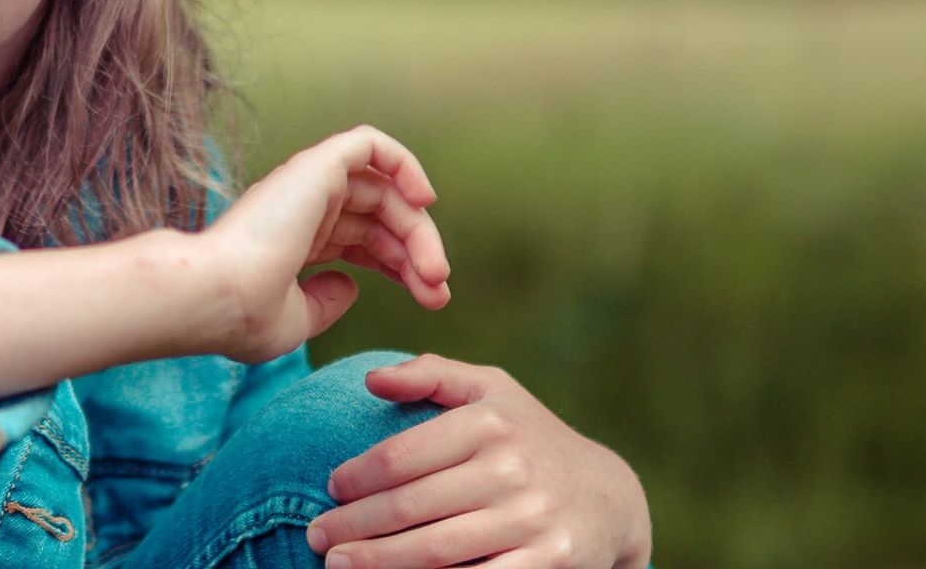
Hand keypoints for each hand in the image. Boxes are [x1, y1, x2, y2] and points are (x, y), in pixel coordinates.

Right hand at [202, 126, 447, 364]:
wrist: (215, 297)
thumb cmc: (243, 317)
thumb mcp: (295, 320)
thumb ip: (324, 303)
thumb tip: (350, 285)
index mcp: (295, 241)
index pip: (363, 240)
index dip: (402, 267)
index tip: (431, 300)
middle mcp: (302, 208)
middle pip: (381, 217)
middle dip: (418, 253)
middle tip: (438, 291)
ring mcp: (307, 184)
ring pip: (384, 189)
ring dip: (418, 227)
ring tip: (435, 271)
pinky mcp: (316, 166)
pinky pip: (369, 145)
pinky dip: (403, 163)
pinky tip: (424, 201)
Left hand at [306, 355, 651, 568]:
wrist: (608, 497)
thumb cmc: (528, 437)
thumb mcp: (491, 390)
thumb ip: (431, 375)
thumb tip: (372, 379)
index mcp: (489, 423)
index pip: (402, 456)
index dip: (357, 477)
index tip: (330, 489)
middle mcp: (511, 470)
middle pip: (410, 506)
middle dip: (354, 526)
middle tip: (317, 537)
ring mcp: (530, 520)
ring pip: (436, 550)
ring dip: (379, 562)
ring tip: (339, 567)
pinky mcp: (547, 564)